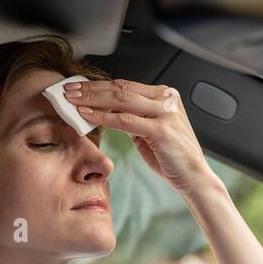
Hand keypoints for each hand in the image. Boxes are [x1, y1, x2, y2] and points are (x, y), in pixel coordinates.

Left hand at [65, 78, 215, 194]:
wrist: (194, 177)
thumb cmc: (172, 158)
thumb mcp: (148, 132)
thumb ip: (132, 119)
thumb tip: (106, 112)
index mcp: (164, 96)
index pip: (125, 86)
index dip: (98, 85)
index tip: (78, 87)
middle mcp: (166, 99)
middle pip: (121, 88)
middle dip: (91, 88)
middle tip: (68, 90)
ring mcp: (165, 113)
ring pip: (121, 100)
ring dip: (93, 99)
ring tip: (72, 100)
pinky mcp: (162, 130)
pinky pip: (126, 121)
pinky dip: (104, 117)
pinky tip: (88, 115)